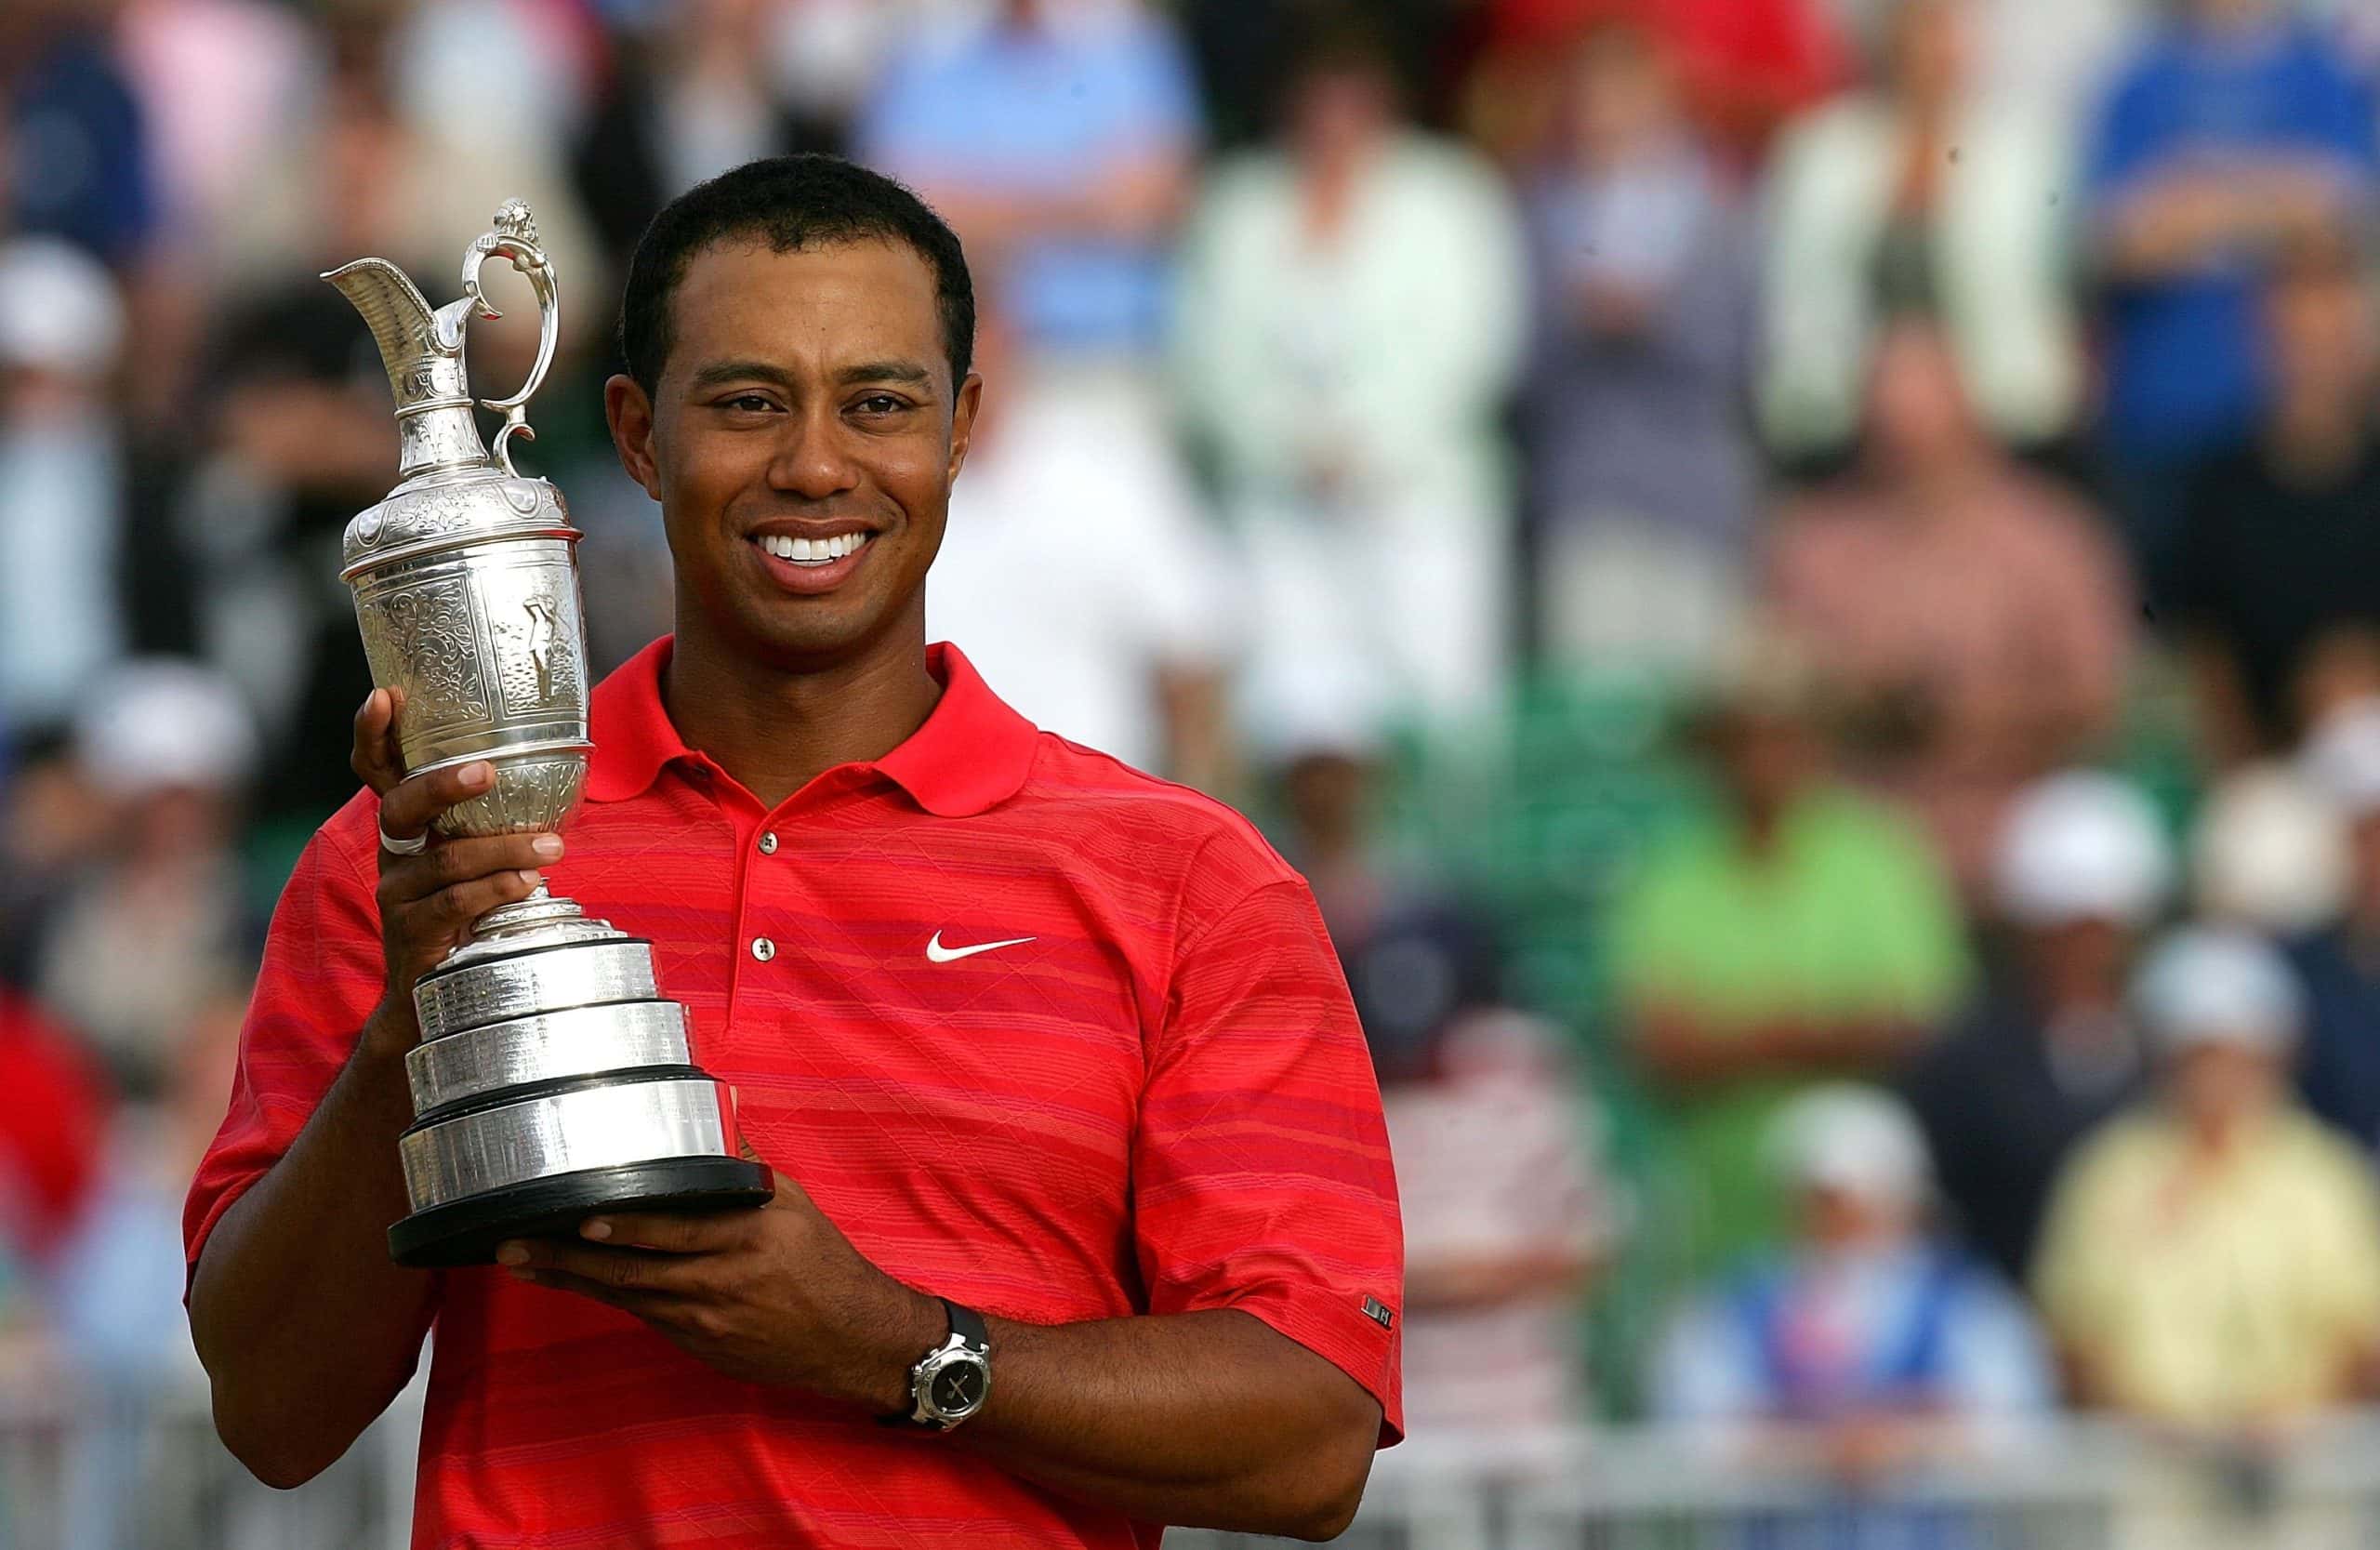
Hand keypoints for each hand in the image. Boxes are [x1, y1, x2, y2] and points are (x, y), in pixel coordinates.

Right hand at [352, 687, 560, 1055]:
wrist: (433, 994)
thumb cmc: (468, 912)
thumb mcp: (477, 859)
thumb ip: (496, 821)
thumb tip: (563, 767)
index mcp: (406, 827)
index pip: (378, 771)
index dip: (374, 733)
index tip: (385, 695)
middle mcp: (393, 854)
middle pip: (402, 806)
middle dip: (443, 784)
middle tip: (487, 769)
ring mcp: (396, 893)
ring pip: (446, 859)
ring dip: (505, 849)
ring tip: (551, 848)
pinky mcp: (412, 932)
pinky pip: (455, 903)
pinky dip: (497, 888)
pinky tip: (528, 884)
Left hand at [494, 1139, 944, 1410]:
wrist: (853, 1338)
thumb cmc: (821, 1263)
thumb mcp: (793, 1204)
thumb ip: (743, 1166)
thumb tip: (711, 1111)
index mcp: (750, 1232)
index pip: (678, 1227)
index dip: (628, 1226)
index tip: (582, 1215)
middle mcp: (724, 1276)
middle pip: (635, 1269)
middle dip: (569, 1258)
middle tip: (515, 1242)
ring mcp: (707, 1317)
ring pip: (627, 1295)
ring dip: (570, 1279)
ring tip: (520, 1260)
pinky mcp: (699, 1343)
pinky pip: (643, 1314)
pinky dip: (603, 1296)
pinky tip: (568, 1281)